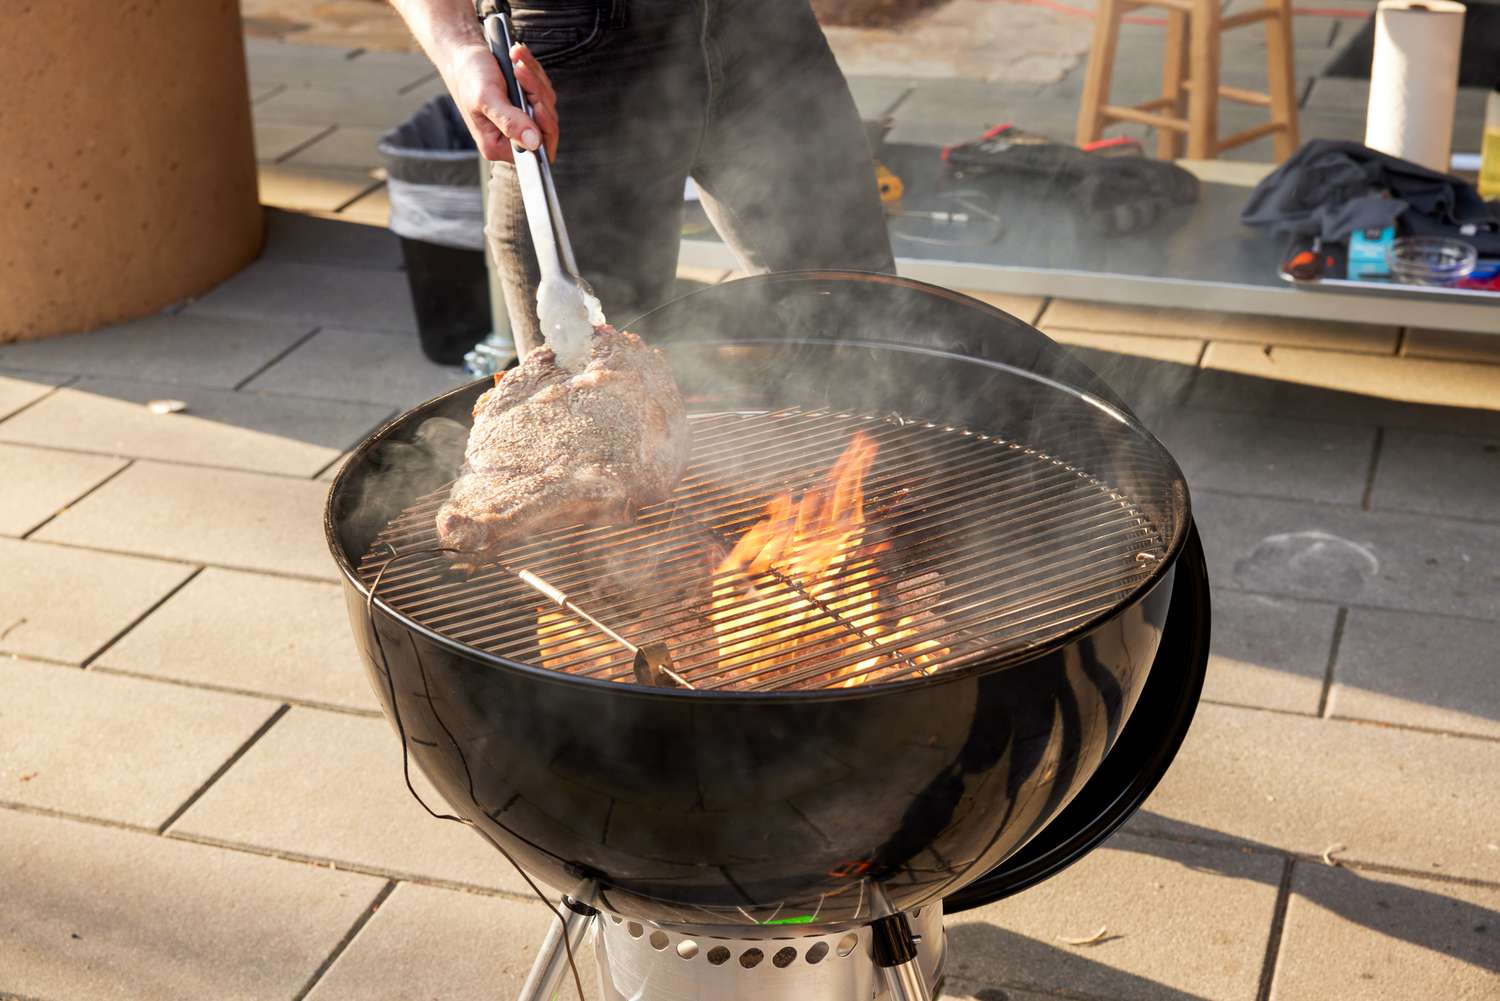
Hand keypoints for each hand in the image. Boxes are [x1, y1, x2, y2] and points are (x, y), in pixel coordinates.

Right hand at [444, 42, 559, 162]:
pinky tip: (518, 61)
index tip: (538, 103)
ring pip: (546, 104)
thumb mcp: (487, 99)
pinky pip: (543, 90)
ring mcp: (521, 120)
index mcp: (498, 145)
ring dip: (534, 78)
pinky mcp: (526, 105)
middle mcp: (511, 137)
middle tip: (520, 71)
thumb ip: (510, 123)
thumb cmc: (468, 77)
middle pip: (546, 124)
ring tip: (516, 61)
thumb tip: (533, 142)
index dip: (544, 127)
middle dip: (536, 93)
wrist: (463, 56)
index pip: (537, 150)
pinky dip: (533, 72)